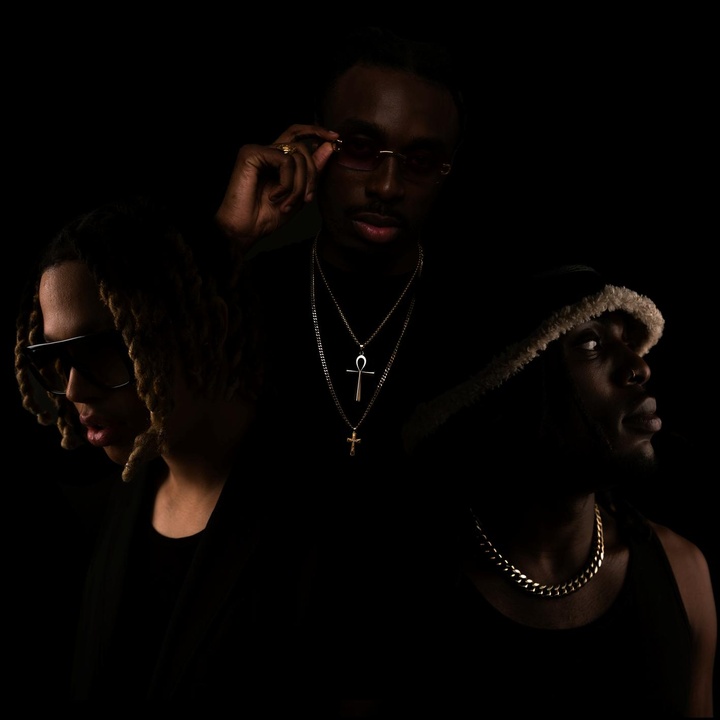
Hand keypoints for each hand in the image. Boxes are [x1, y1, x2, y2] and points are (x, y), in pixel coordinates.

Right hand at [215, 124, 338, 252]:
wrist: (246, 230)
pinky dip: (287, 182)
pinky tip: (275, 196)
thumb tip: (328, 145)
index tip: (335, 138)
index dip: (316, 132)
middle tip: (308, 198)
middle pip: (302, 147)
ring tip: (288, 203)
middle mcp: (268, 151)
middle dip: (312, 174)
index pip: (298, 135)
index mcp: (277, 159)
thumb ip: (312, 171)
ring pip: (296, 155)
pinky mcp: (251, 153)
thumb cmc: (268, 216)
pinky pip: (285, 160)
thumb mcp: (299, 194)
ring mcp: (259, 150)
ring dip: (299, 184)